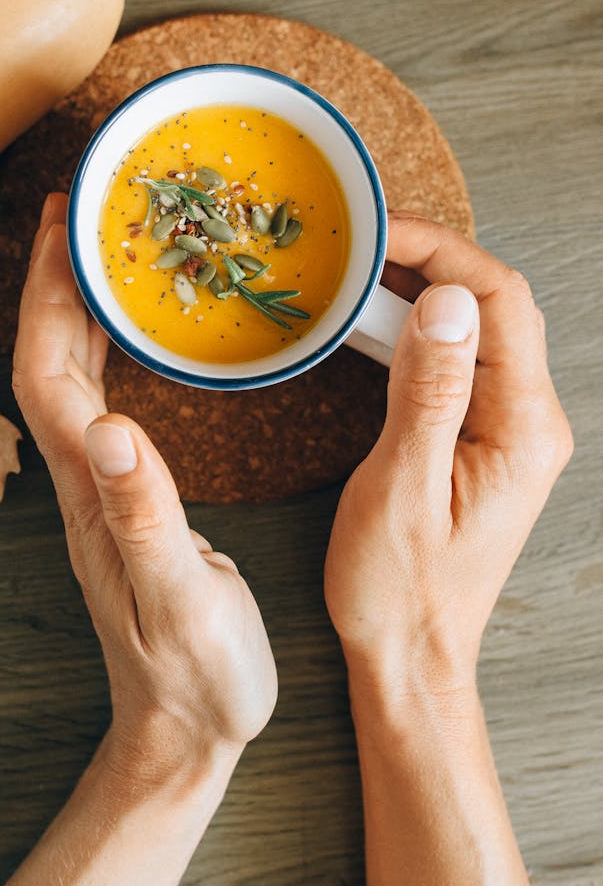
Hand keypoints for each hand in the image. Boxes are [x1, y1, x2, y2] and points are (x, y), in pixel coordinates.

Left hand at [12, 194, 276, 779]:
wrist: (185, 728)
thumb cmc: (196, 673)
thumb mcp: (182, 599)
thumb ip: (148, 519)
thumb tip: (116, 430)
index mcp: (96, 491)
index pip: (49, 372)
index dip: (52, 295)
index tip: (68, 225)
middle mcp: (87, 479)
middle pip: (50, 359)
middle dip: (59, 279)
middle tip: (88, 210)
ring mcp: (103, 489)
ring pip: (74, 376)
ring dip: (81, 307)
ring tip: (112, 249)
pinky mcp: (127, 499)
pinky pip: (106, 400)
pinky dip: (113, 350)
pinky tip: (140, 332)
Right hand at [324, 213, 572, 694]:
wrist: (410, 655)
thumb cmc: (398, 589)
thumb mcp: (402, 487)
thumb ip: (429, 391)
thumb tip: (446, 300)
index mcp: (522, 429)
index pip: (499, 302)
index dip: (440, 251)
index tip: (377, 231)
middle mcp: (530, 421)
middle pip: (494, 305)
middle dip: (429, 259)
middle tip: (357, 244)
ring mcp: (509, 430)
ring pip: (475, 328)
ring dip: (418, 291)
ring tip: (356, 273)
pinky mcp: (482, 440)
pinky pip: (458, 363)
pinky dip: (413, 331)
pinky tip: (370, 324)